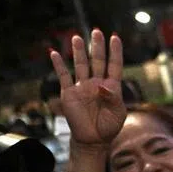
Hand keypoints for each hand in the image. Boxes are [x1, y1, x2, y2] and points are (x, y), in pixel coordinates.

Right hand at [49, 30, 125, 148]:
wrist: (93, 140)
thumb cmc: (109, 127)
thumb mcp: (117, 113)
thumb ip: (113, 98)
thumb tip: (102, 85)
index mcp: (112, 87)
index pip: (114, 65)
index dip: (115, 52)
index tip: (115, 37)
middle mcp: (97, 83)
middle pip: (97, 61)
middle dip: (97, 47)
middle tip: (96, 31)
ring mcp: (82, 87)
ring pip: (81, 65)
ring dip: (79, 52)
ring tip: (77, 37)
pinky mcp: (69, 93)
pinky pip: (63, 76)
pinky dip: (59, 65)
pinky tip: (55, 53)